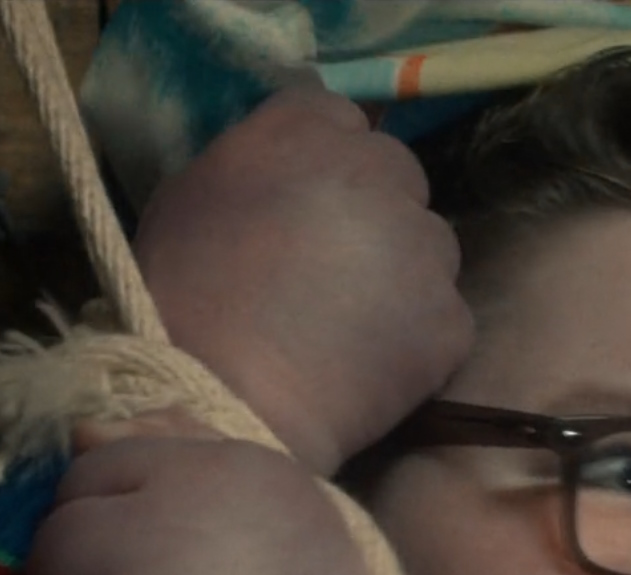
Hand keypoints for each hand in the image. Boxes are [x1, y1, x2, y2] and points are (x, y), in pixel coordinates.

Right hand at [132, 80, 473, 473]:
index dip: (324, 164)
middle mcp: (373, 170)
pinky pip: (442, 319)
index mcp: (301, 131)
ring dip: (400, 276)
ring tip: (345, 330)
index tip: (305, 206)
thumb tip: (290, 174)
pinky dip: (414, 342)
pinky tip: (366, 371)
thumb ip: (255, 167)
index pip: (338, 117)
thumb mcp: (191, 200)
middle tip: (330, 274)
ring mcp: (422, 243)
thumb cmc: (180, 304)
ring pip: (428, 246)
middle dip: (373, 214)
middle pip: (396, 174)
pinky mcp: (450, 316)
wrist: (220, 401)